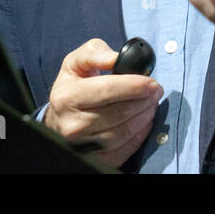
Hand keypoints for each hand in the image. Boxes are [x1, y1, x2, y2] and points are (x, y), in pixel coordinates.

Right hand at [43, 38, 162, 167]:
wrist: (59, 119)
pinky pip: (125, 149)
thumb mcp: (76, 62)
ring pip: (125, 132)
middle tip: (156, 90)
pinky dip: (140, 135)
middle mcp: (72, 125)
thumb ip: (96, 53)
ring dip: (145, 116)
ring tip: (152, 103)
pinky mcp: (95, 160)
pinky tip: (144, 121)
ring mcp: (83, 146)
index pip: (107, 90)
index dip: (134, 85)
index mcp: (67, 97)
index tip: (151, 82)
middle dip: (144, 99)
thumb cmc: (72, 87)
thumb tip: (117, 58)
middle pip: (120, 112)